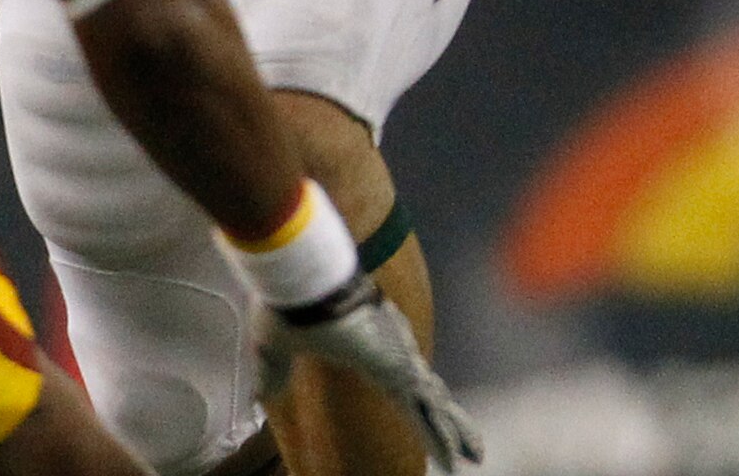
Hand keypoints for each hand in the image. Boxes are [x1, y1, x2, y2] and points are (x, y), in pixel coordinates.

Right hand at [259, 275, 482, 469]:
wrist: (302, 281)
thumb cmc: (289, 306)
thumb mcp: (274, 348)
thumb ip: (275, 372)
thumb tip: (262, 395)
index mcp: (368, 346)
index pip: (399, 380)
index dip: (415, 399)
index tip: (426, 406)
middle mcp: (391, 351)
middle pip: (427, 394)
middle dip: (447, 418)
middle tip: (469, 443)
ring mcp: (399, 361)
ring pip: (433, 407)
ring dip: (453, 433)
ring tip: (477, 457)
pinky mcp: (397, 372)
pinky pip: (425, 414)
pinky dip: (441, 439)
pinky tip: (455, 461)